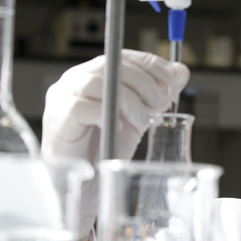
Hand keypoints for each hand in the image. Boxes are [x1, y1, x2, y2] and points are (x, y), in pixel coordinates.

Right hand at [42, 49, 188, 234]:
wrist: (86, 184)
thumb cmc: (106, 148)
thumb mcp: (139, 116)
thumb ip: (156, 93)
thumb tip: (180, 71)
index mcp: (93, 75)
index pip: (123, 56)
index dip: (152, 65)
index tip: (175, 78)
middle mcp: (75, 80)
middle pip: (113, 65)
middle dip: (146, 83)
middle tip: (161, 104)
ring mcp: (62, 97)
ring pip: (100, 83)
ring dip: (130, 101)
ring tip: (141, 121)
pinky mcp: (59, 118)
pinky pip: (84, 108)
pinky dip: (107, 116)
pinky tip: (118, 130)